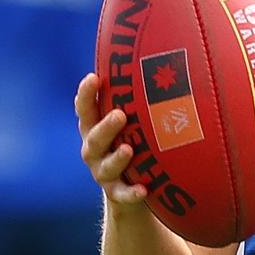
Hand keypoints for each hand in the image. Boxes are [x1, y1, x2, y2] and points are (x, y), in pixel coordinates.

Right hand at [75, 73, 146, 205]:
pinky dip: (131, 193)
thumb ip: (138, 97)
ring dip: (116, 158)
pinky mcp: (117, 193)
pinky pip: (122, 195)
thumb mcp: (133, 120)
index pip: (85, 109)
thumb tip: (168, 59)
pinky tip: (143, 189)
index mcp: (95, 128)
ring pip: (105, 167)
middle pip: (93, 138)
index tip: (94, 77)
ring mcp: (104, 173)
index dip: (86, 94)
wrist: (130, 187)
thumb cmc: (135, 140)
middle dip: (105, 126)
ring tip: (128, 149)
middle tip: (119, 114)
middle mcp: (95, 150)